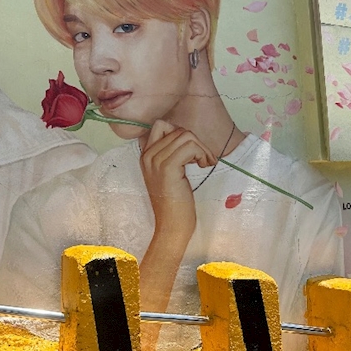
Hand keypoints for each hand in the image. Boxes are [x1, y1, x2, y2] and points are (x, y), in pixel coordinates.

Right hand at [139, 119, 215, 233]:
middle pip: (177, 129)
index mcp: (145, 155)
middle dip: (196, 142)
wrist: (172, 225)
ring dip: (201, 148)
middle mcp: (147, 155)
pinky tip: (204, 166)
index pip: (161, 125)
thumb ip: (171, 154)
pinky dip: (202, 154)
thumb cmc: (175, 203)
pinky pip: (190, 147)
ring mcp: (155, 161)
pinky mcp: (167, 168)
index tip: (191, 151)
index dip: (180, 133)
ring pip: (185, 136)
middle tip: (204, 160)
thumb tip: (186, 136)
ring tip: (205, 164)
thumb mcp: (168, 174)